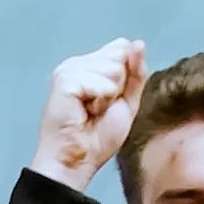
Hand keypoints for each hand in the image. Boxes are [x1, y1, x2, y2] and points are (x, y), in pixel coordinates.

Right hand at [33, 38, 149, 188]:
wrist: (77, 161)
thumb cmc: (98, 138)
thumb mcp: (127, 102)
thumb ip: (136, 73)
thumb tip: (137, 42)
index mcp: (89, 65)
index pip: (122, 49)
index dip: (126, 76)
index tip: (110, 101)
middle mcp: (77, 62)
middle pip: (120, 56)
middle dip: (118, 86)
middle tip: (99, 109)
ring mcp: (69, 69)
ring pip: (113, 69)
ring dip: (109, 96)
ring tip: (91, 111)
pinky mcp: (65, 80)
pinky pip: (102, 83)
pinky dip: (101, 101)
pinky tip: (85, 112)